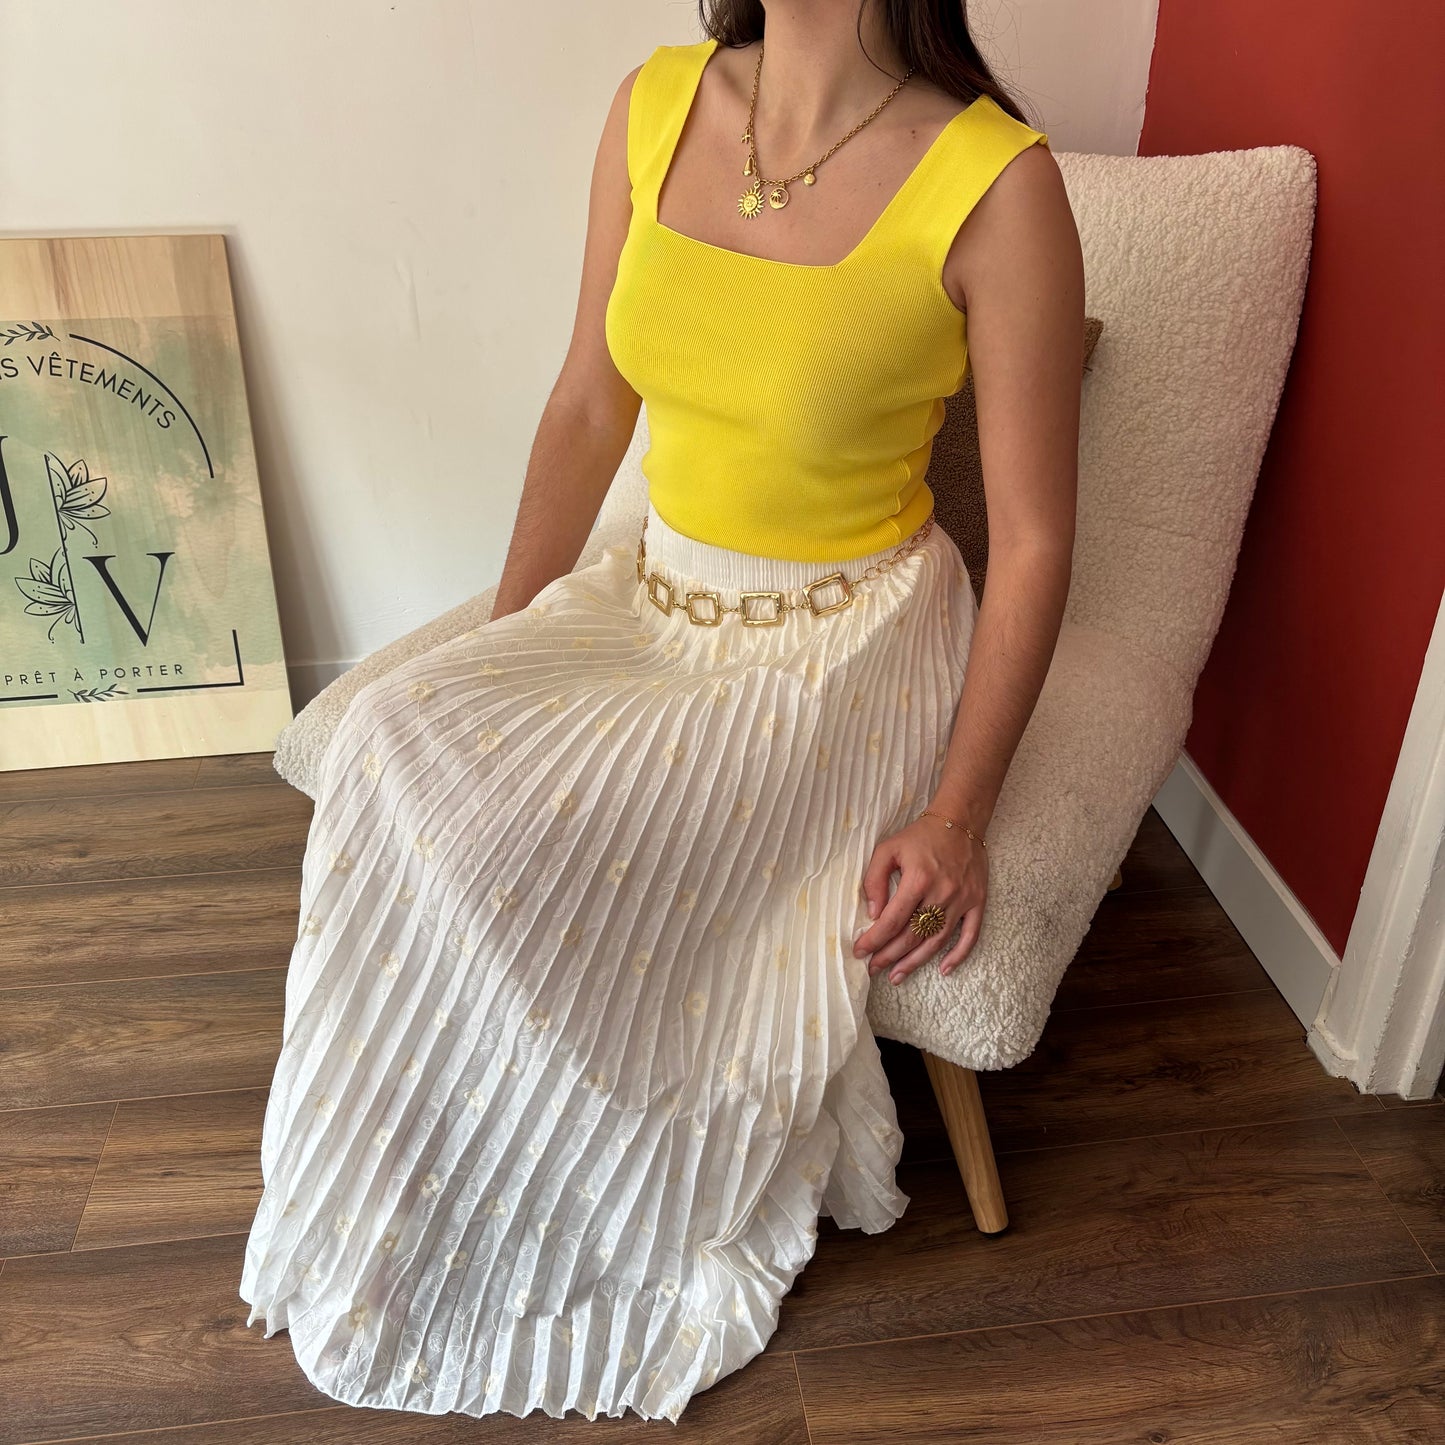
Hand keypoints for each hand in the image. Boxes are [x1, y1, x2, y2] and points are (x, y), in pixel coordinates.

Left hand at [852, 815, 987, 984]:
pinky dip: (958, 955)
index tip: (860, 951)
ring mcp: (963, 900)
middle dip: (890, 956)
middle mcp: (942, 892)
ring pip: (937, 941)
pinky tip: (943, 970)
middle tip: (873, 968)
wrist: (960, 821)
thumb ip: (875, 879)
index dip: (875, 939)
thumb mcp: (888, 849)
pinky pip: (970, 935)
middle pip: (913, 935)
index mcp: (918, 879)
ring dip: (916, 962)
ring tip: (897, 976)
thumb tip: (872, 914)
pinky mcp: (977, 902)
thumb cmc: (920, 836)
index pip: (893, 919)